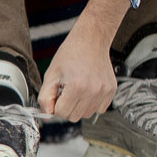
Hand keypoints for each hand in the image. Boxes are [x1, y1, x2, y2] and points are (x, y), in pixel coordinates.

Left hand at [38, 0, 127, 120]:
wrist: (91, 40)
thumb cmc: (70, 55)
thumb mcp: (51, 75)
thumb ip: (45, 97)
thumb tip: (47, 114)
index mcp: (76, 87)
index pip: (60, 113)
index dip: (55, 104)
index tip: (57, 93)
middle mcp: (93, 91)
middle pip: (73, 117)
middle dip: (66, 107)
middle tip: (66, 90)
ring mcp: (104, 91)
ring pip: (86, 115)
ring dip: (79, 106)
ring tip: (77, 89)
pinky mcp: (111, 90)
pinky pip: (99, 109)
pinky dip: (91, 104)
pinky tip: (87, 90)